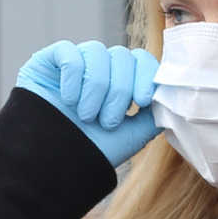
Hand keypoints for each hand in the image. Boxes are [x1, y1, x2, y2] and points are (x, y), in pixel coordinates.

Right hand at [16, 40, 161, 166]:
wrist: (49, 167)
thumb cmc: (91, 152)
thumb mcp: (133, 134)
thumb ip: (154, 112)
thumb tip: (170, 94)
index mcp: (121, 80)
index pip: (142, 59)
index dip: (146, 75)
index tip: (144, 101)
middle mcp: (100, 68)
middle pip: (121, 55)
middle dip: (119, 89)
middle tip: (108, 120)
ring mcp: (74, 63)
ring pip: (97, 51)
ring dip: (96, 86)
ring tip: (86, 115)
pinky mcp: (48, 61)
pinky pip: (68, 52)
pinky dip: (73, 76)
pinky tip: (69, 99)